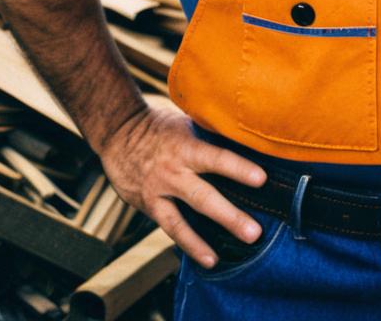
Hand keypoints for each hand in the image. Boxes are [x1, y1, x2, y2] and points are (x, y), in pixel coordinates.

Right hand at [100, 105, 266, 266]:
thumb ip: (210, 135)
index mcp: (186, 147)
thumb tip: (245, 139)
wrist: (118, 133)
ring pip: (182, 221)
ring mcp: (158, 192)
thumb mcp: (186, 122)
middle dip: (230, 216)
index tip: (262, 179)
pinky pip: (170, 228)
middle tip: (254, 232)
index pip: (216, 158)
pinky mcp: (149, 206)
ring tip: (221, 258)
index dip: (239, 169)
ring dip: (201, 242)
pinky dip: (188, 243)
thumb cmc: (160, 123)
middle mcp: (172, 172)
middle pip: (203, 197)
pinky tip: (206, 258)